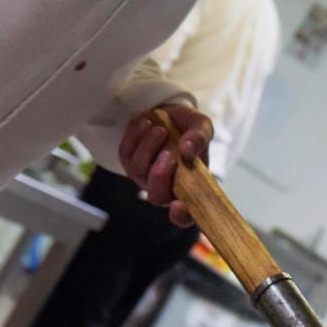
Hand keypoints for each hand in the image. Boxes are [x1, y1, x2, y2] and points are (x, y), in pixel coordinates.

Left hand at [120, 101, 213, 227]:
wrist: (168, 110)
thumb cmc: (187, 126)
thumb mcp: (201, 125)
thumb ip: (200, 137)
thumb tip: (188, 151)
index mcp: (189, 186)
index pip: (185, 215)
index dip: (182, 216)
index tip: (179, 205)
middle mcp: (166, 187)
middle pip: (157, 198)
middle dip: (160, 175)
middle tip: (170, 153)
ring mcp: (145, 177)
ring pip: (139, 172)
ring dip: (149, 147)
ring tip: (160, 130)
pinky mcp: (128, 161)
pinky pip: (126, 153)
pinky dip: (136, 136)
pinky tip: (147, 124)